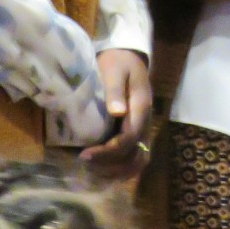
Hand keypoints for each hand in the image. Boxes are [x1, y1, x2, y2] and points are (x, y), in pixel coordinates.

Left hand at [81, 50, 152, 179]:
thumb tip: (117, 113)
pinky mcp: (137, 133)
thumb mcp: (115, 70)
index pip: (129, 139)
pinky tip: (101, 169)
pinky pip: (134, 158)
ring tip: (92, 170)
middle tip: (86, 163)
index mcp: (141, 108)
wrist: (129, 57)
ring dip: (117, 171)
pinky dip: (120, 169)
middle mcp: (146, 123)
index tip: (84, 155)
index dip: (108, 152)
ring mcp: (143, 129)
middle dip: (111, 166)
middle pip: (136, 156)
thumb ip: (116, 91)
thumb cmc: (119, 62)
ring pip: (138, 161)